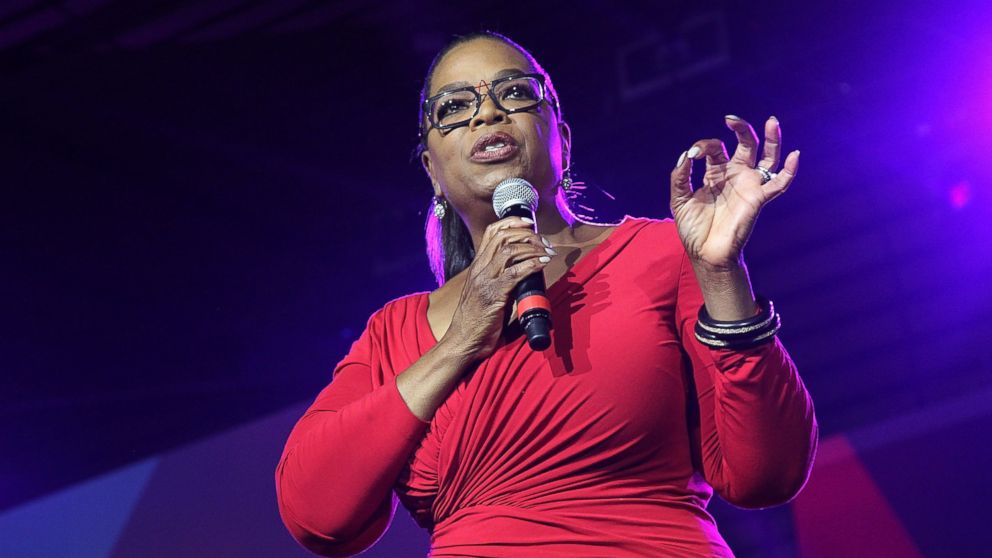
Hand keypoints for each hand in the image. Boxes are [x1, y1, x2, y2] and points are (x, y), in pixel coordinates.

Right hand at [443, 217, 552, 358]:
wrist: (463, 341)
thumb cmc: (476, 320)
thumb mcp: (487, 292)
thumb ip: (502, 279)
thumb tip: (526, 272)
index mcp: (478, 266)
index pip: (492, 232)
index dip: (512, 222)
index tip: (530, 223)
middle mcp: (480, 269)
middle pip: (504, 236)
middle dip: (528, 234)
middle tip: (545, 242)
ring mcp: (485, 280)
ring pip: (510, 250)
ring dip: (533, 248)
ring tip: (547, 253)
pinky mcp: (493, 294)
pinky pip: (515, 272)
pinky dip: (532, 265)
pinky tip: (543, 264)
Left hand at [669, 115, 798, 271]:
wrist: (705, 253)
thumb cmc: (693, 228)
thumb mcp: (679, 199)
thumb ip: (679, 177)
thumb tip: (686, 155)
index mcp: (715, 174)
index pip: (715, 149)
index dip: (704, 146)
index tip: (693, 155)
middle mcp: (735, 176)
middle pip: (746, 144)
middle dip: (740, 129)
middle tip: (730, 119)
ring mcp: (749, 185)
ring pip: (767, 157)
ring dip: (772, 139)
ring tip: (772, 121)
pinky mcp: (759, 198)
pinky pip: (779, 183)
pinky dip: (790, 170)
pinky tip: (795, 155)